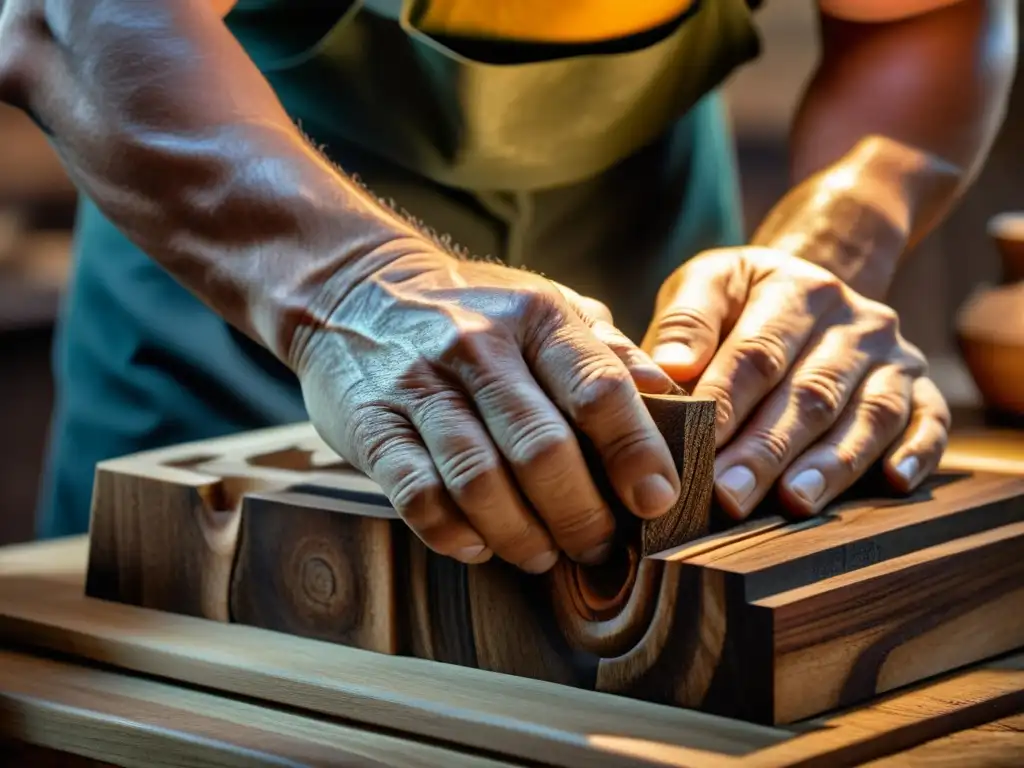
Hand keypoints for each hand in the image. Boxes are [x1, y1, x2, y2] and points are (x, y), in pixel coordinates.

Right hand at [292, 248, 680, 572]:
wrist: (353, 290)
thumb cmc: (472, 310)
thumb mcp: (545, 307)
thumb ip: (608, 355)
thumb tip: (678, 406)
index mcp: (536, 315)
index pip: (598, 389)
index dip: (635, 453)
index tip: (657, 503)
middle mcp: (478, 346)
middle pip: (543, 451)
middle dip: (581, 516)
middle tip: (598, 546)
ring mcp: (419, 385)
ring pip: (481, 483)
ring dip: (522, 536)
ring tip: (542, 554)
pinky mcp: (372, 424)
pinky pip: (418, 496)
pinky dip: (455, 534)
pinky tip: (479, 546)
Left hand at [643, 247, 949, 519]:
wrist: (809, 289)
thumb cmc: (742, 301)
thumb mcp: (709, 284)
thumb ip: (685, 321)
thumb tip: (668, 366)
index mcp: (799, 291)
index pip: (759, 354)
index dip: (727, 402)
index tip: (695, 445)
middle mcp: (856, 322)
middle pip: (811, 393)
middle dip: (768, 449)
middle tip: (730, 495)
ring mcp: (894, 357)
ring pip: (868, 415)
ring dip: (831, 464)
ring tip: (794, 503)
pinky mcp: (921, 388)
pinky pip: (929, 422)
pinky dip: (917, 453)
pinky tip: (895, 483)